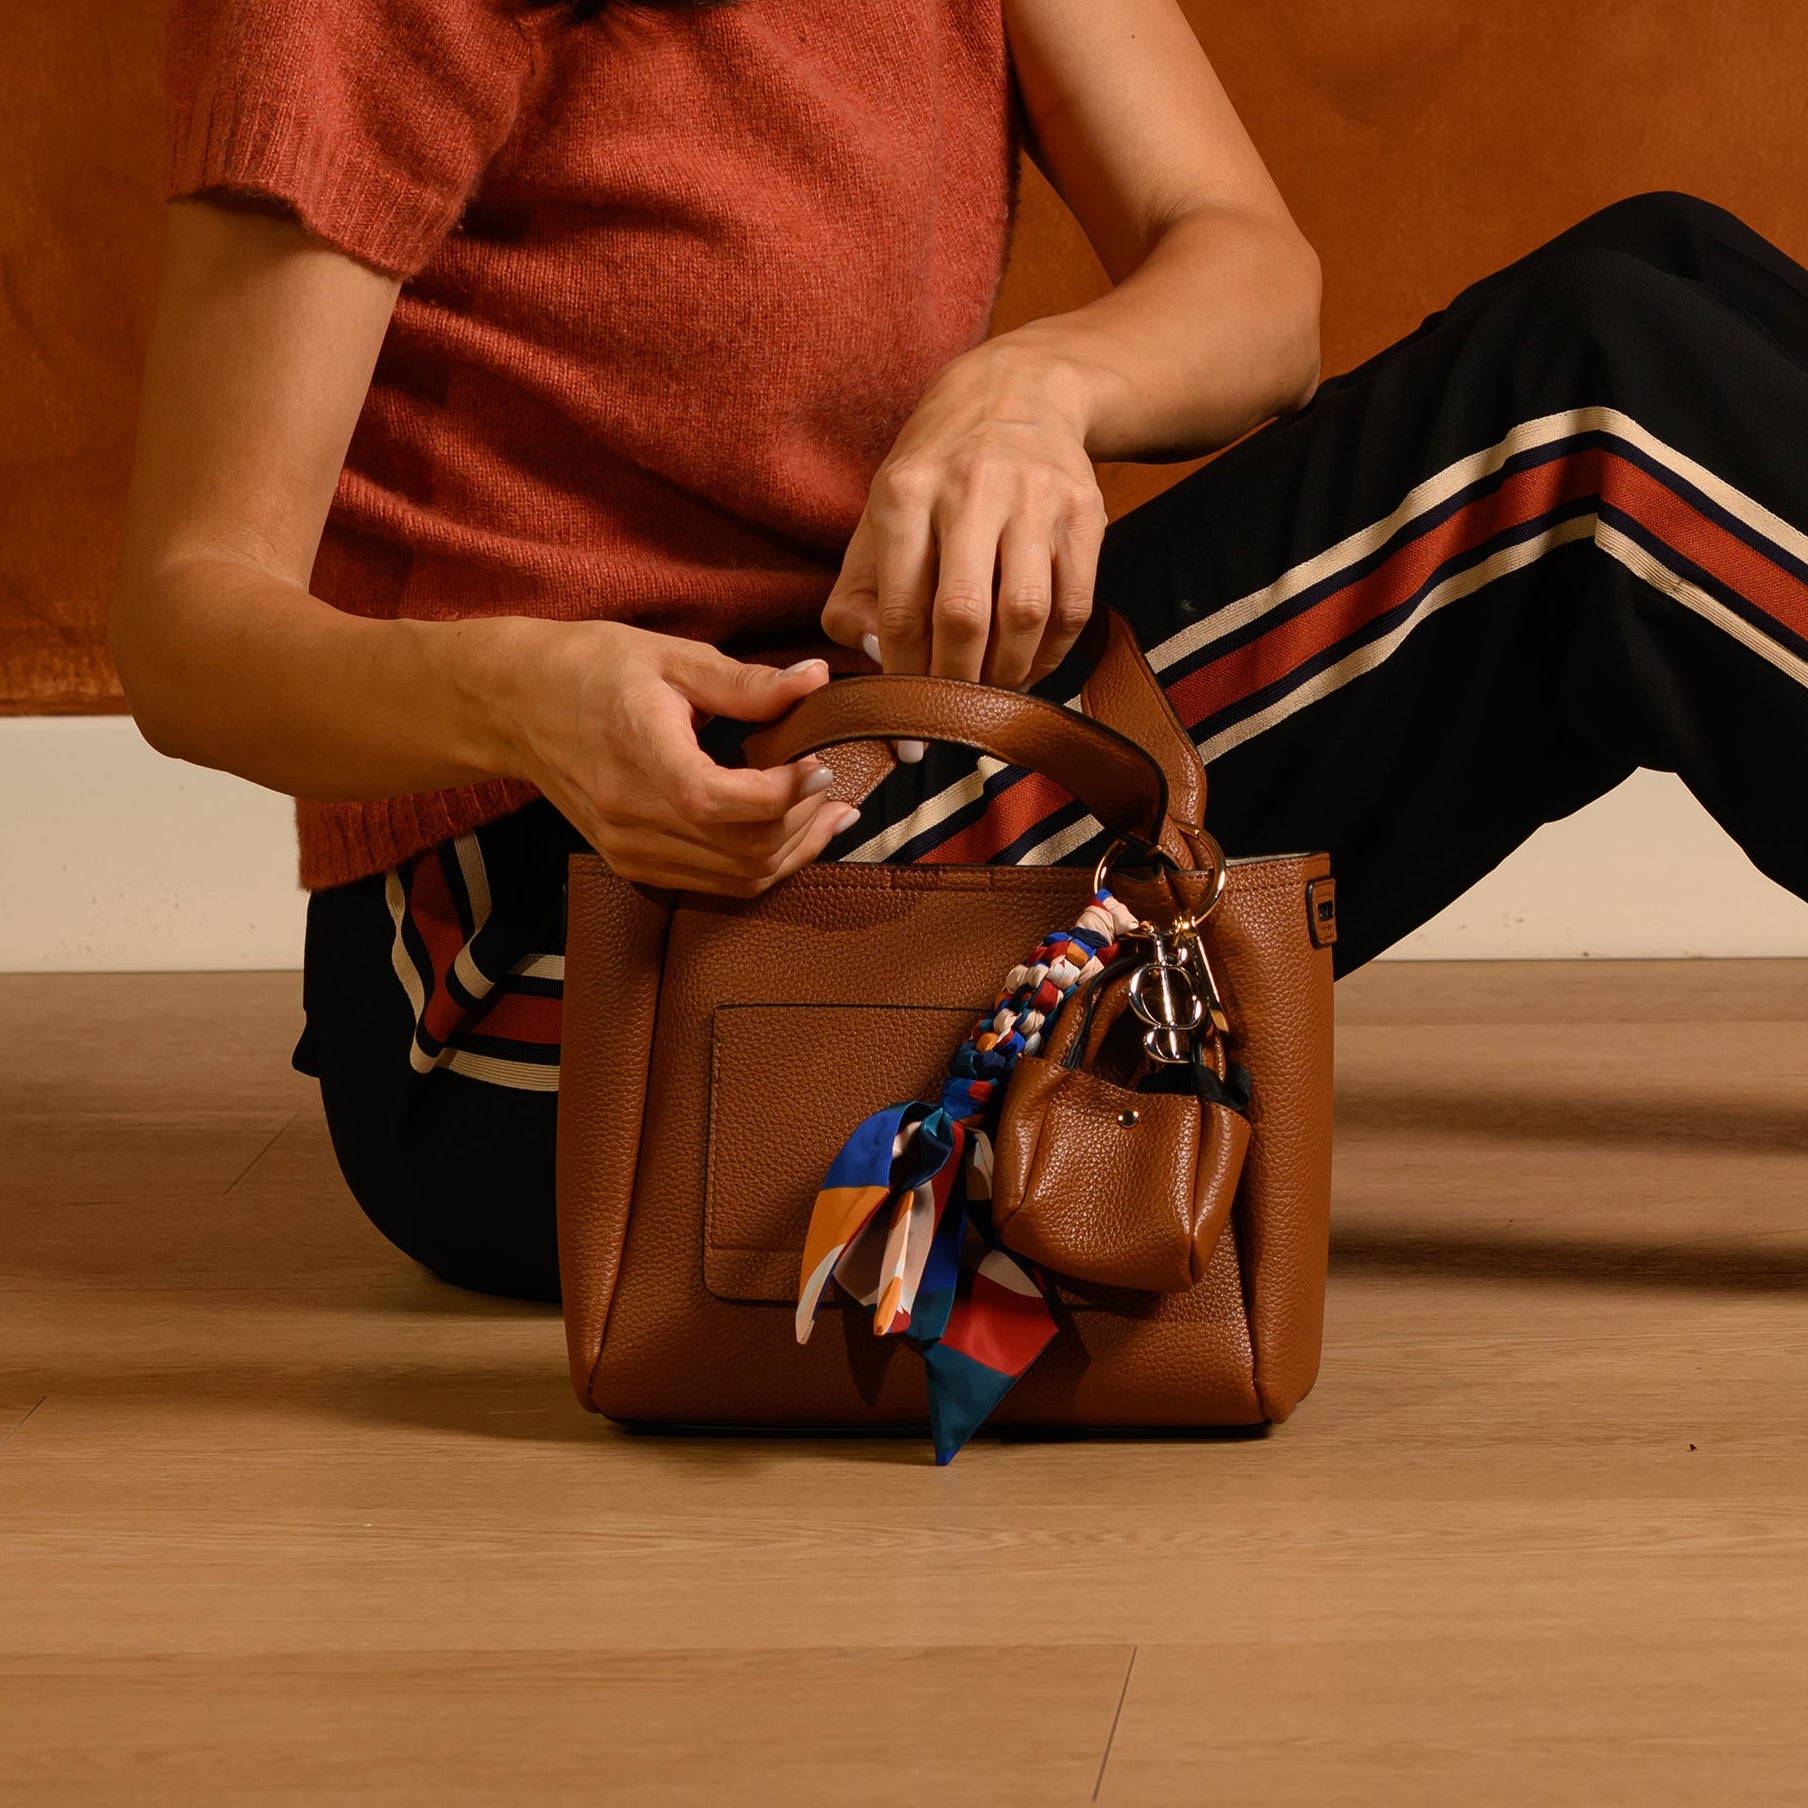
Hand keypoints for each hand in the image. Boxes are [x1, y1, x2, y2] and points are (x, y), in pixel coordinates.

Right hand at [497, 621, 856, 895]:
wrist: (515, 705)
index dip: (784, 793)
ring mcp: (628, 847)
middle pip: (742, 850)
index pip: (721, 802)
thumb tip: (816, 681)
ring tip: (828, 815)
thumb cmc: (590, 668)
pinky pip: (712, 884)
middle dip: (805, 824)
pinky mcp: (630, 862)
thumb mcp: (670, 657)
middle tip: (835, 788)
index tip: (819, 764)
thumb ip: (747, 682)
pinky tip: (786, 833)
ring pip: (736, 879)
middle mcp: (631, 815)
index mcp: (640, 753)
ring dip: (793, 853)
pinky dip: (758, 866)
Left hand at [821, 344, 1107, 691]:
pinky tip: (1030, 663)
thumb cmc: (934, 473)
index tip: (903, 715)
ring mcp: (1035, 497)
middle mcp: (971, 488)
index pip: (900, 607)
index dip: (902, 674)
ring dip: (1007, 672)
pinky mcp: (1084, 511)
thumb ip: (859, 594)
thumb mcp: (878, 517)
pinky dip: (1052, 651)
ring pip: (1026, 612)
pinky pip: (1075, 604)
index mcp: (906, 492)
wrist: (1016, 393)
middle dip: (955, 681)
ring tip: (991, 691)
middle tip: (951, 713)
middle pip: (964, 614)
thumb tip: (878, 660)